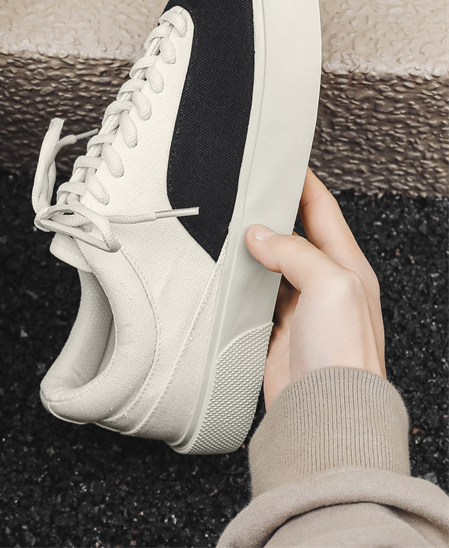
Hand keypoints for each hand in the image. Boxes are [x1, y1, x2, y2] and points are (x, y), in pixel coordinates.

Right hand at [245, 168, 385, 407]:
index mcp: (348, 267)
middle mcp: (324, 286)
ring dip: (251, 252)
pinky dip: (238, 286)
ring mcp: (299, 310)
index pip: (323, 210)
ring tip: (230, 234)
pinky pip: (252, 298)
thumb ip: (295, 251)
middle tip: (245, 198)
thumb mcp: (331, 284)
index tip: (283, 164)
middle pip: (293, 236)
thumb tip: (260, 234)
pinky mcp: (274, 332)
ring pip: (269, 267)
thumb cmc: (345, 355)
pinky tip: (227, 279)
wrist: (325, 410)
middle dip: (270, 216)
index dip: (304, 184)